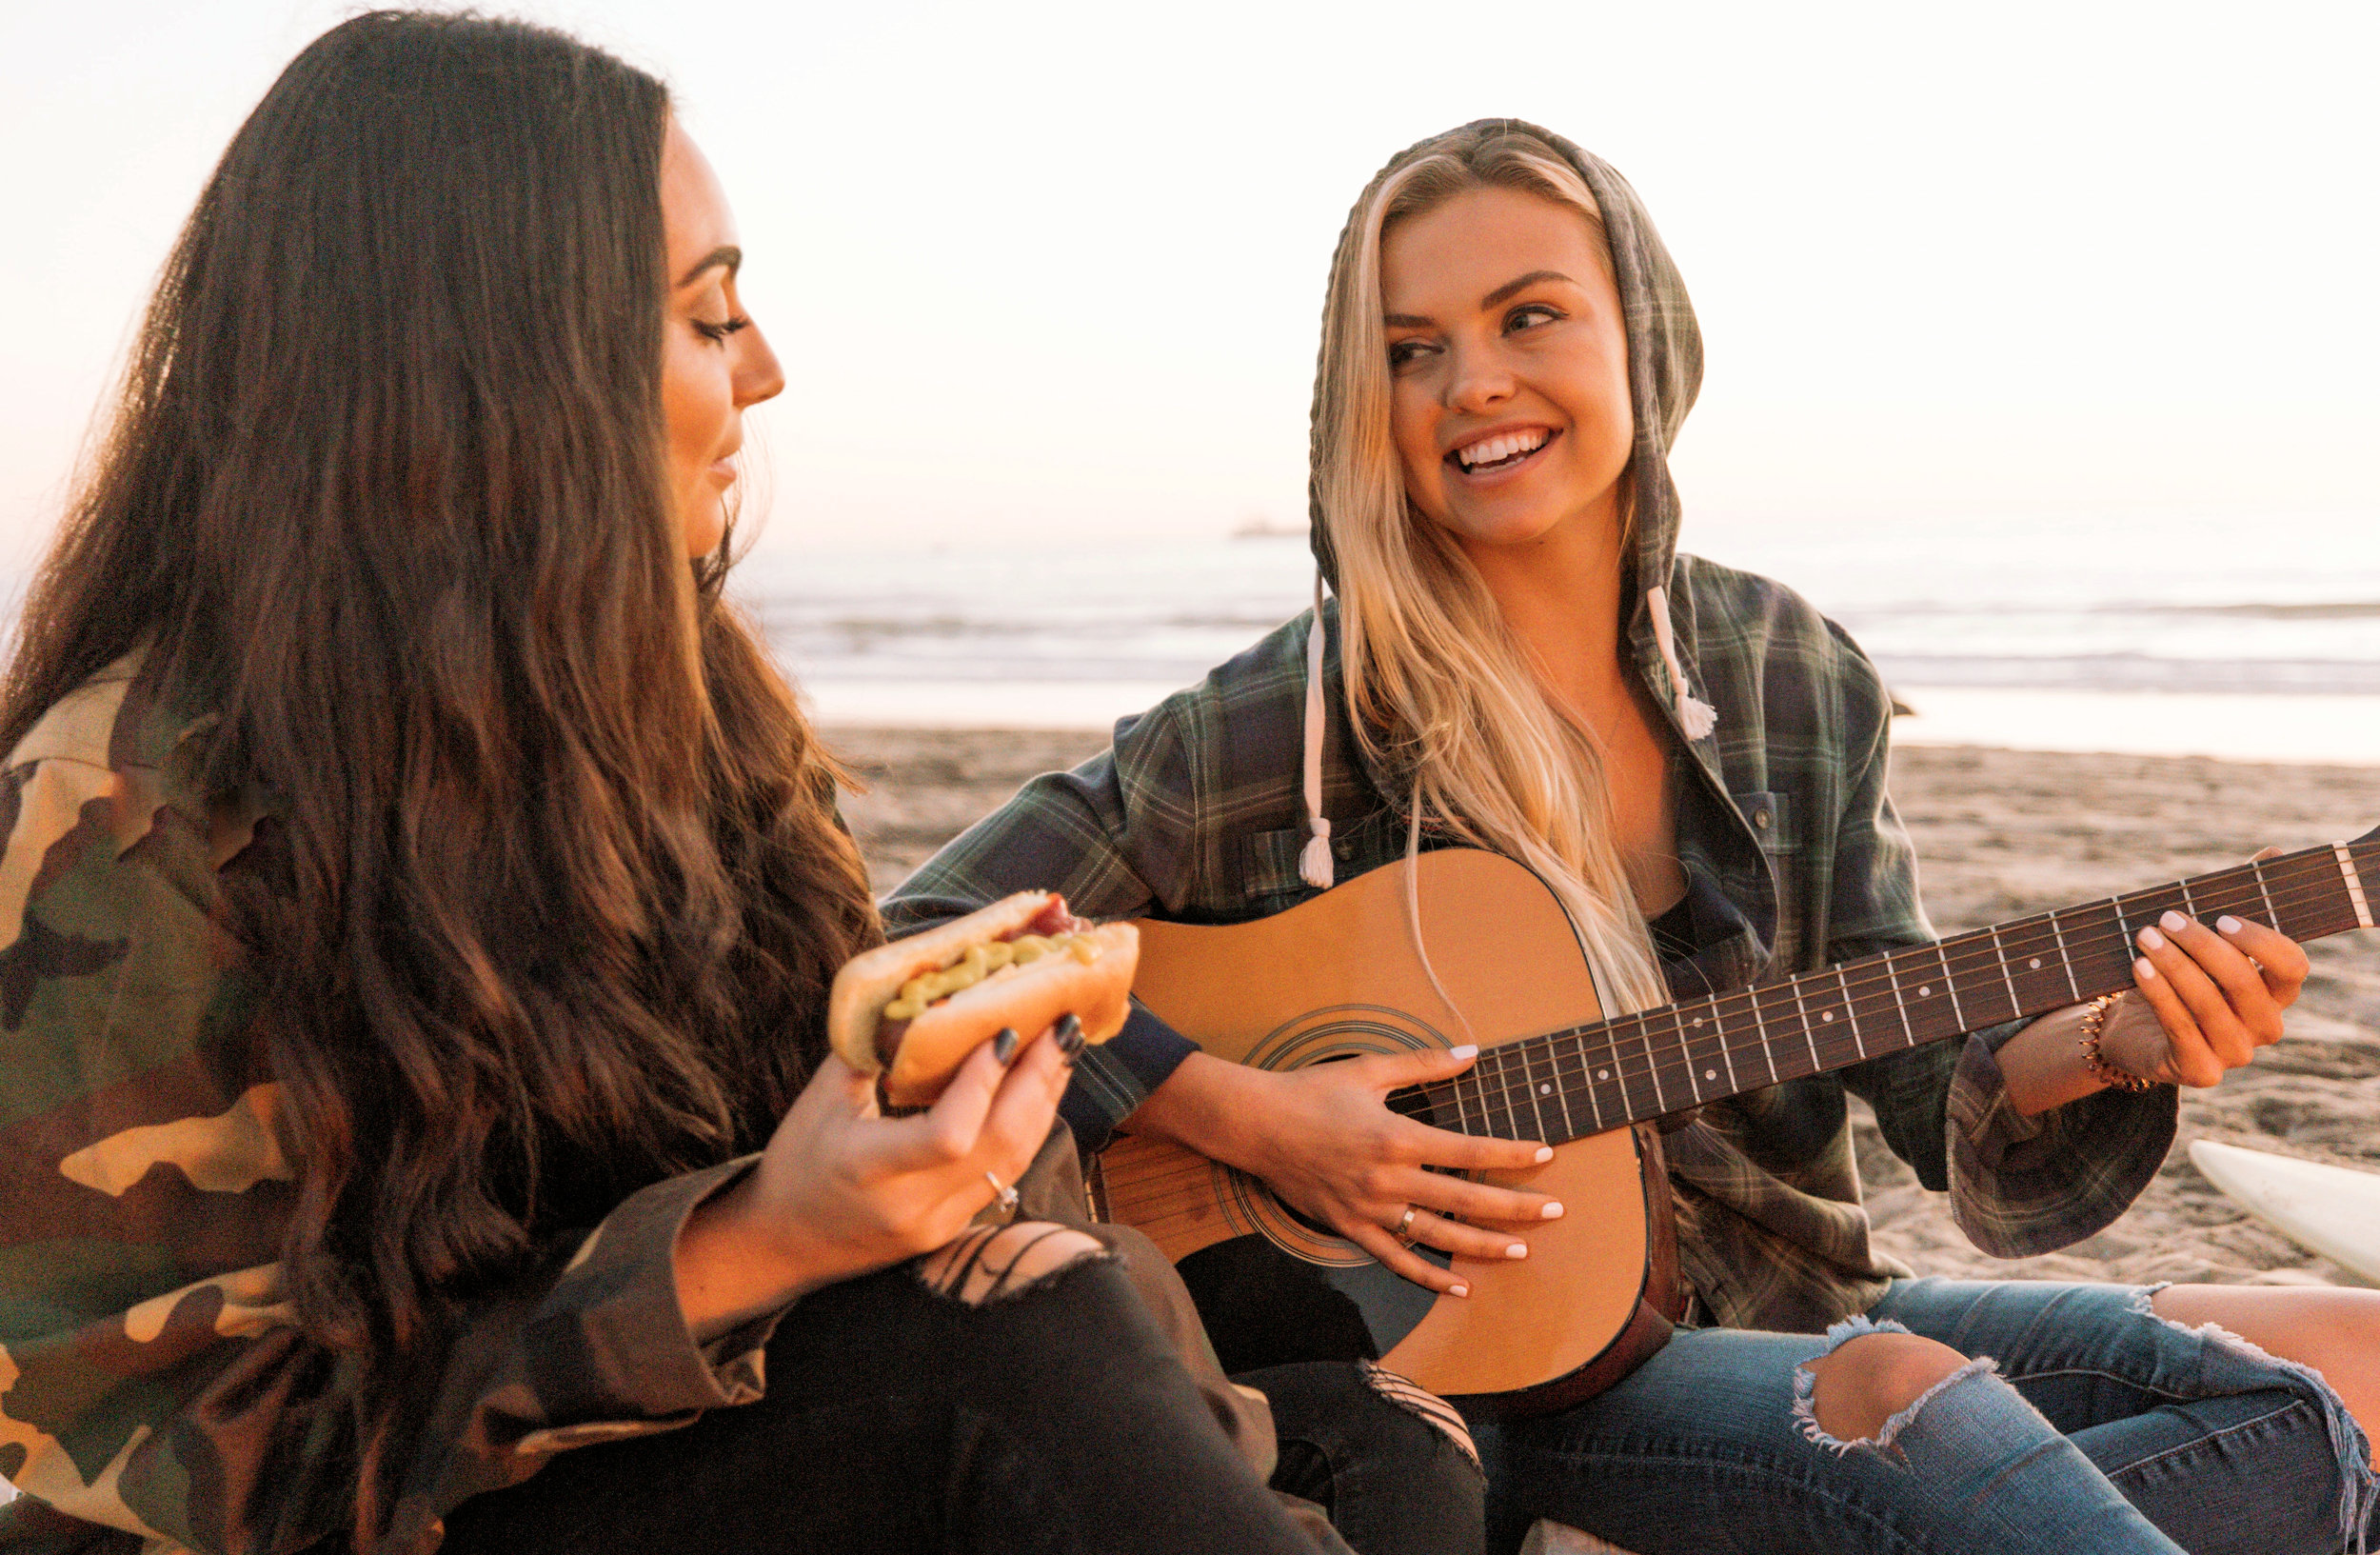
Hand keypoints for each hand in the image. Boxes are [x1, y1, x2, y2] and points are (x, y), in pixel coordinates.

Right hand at [676, 1024, 1071, 1330]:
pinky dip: (1027, 1129)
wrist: (782, 1245)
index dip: (983, 1083)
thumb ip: (872, 1050)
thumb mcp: (820, 1099)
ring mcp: (937, 1223)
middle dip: (1038, 1080)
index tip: (1006, 1032)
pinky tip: (1038, 1092)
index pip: (947, 1134)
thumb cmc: (796, 1164)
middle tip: (1061, 1027)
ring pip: (1013, 1162)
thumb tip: (923, 997)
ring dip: (1044, 1102)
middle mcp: (911, 1205)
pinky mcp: (953, 1229)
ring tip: (1062, 1051)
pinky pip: (1005, 1176)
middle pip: (999, 1145)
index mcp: (869, 1170)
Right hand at [1134, 1047, 1560, 1294]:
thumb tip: (1471, 1053)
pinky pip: (1397, 1260)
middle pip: (1467, 1199)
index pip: (1471, 1151)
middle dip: (1517, 1206)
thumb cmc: (1312, 1091)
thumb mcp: (1370, 1069)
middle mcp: (1389, 1178)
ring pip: (1439, 1236)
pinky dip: (1429, 1277)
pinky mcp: (1350, 1228)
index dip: (1512, 1155)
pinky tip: (1459, 1287)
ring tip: (1522, 1251)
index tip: (1546, 1155)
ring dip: (1484, 1246)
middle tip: (1557, 1210)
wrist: (1255, 1124)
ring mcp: (1370, 1209)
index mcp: (1398, 1136)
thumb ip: (1425, 1064)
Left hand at [2098, 855, 2309, 1087]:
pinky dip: (2160, 994)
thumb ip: (2237, 897)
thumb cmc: (2175, 974)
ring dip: (2175, 967)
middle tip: (2166, 919)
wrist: (2130, 1027)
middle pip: (2246, 983)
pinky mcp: (2202, 1072)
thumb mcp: (2202, 936)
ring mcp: (2236, 1052)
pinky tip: (2140, 969)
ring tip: (2144, 937)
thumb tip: (2272, 853)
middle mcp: (2264, 1025)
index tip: (2222, 916)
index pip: (2292, 967)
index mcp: (2276, 991)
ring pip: (2210, 1006)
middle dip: (2203, 947)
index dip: (2261, 941)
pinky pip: (2182, 1029)